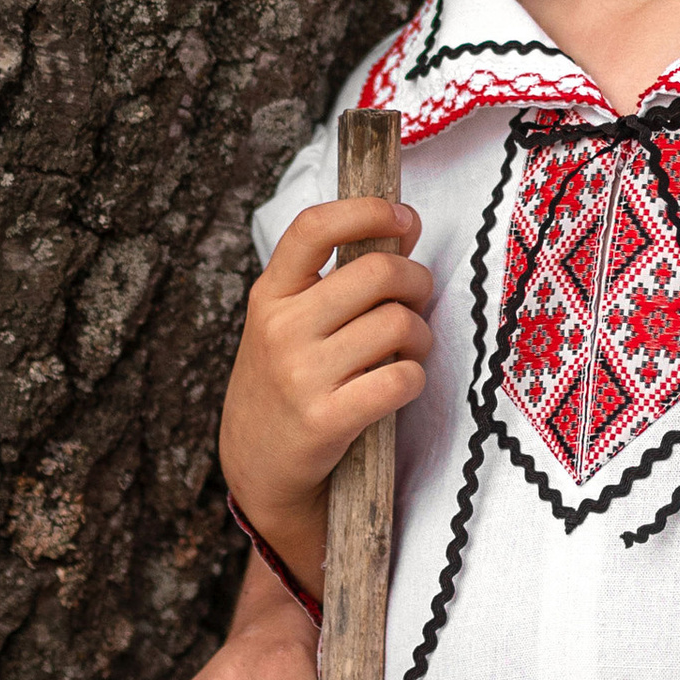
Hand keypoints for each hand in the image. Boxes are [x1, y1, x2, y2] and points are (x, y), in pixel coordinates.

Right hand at [220, 192, 434, 587]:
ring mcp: (301, 375)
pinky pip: (402, 378)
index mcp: (270, 295)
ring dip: (421, 336)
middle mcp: (280, 329)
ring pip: (399, 324)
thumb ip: (338, 277)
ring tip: (408, 350)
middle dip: (417, 282)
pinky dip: (415, 378)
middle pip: (378, 272)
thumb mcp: (289, 322)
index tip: (404, 218)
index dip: (368, 211)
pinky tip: (400, 384)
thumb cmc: (287, 381)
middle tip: (416, 301)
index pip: (314, 227)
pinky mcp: (326, 419)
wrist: (258, 468)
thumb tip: (404, 224)